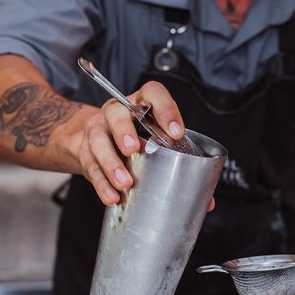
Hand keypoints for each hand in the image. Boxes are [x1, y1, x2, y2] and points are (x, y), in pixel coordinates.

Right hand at [77, 81, 186, 206]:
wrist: (90, 140)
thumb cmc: (133, 139)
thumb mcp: (154, 139)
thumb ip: (179, 163)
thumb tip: (208, 201)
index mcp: (140, 104)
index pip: (152, 93)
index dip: (165, 108)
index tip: (176, 132)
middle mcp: (117, 113)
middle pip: (117, 114)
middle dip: (124, 132)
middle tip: (134, 149)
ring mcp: (98, 131)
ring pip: (99, 141)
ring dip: (112, 163)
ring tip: (125, 182)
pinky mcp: (86, 153)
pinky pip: (91, 168)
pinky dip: (102, 184)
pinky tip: (113, 196)